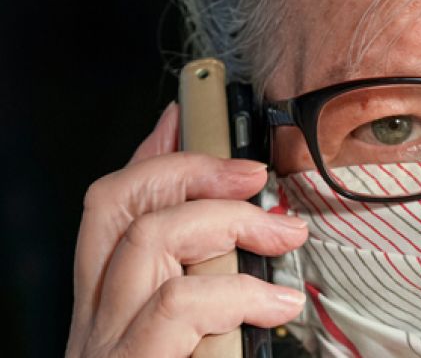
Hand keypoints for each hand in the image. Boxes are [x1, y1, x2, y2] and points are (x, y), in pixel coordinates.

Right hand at [65, 102, 307, 356]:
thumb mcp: (199, 330)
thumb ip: (214, 283)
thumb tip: (252, 229)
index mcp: (111, 304)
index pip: (115, 206)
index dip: (156, 156)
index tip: (191, 121)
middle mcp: (99, 317)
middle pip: (116, 202)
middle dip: (188, 168)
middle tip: (253, 174)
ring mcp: (110, 341)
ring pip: (149, 237)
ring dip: (228, 222)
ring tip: (283, 237)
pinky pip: (179, 302)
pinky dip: (238, 294)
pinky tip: (276, 304)